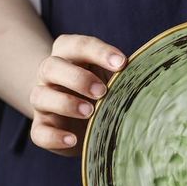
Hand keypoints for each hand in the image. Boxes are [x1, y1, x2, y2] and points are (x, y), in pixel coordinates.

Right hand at [29, 35, 126, 155]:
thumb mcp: (113, 80)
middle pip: (51, 67)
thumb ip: (123, 75)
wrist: (81, 119)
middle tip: (102, 91)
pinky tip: (73, 140)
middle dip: (77, 78)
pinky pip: (39, 132)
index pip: (76, 45)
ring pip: (40, 96)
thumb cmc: (102, 93)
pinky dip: (54, 137)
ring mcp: (42, 102)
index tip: (122, 63)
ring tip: (90, 112)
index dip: (98, 52)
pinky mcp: (42, 128)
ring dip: (65, 103)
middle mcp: (49, 76)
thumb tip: (147, 74)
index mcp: (67, 56)